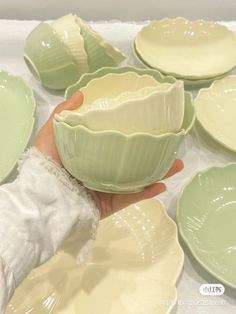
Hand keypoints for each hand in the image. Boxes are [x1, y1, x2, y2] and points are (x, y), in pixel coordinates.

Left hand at [35, 92, 183, 218]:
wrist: (43, 197)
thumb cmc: (47, 163)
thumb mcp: (51, 133)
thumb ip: (64, 114)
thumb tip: (81, 94)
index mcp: (90, 155)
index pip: (114, 144)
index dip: (130, 136)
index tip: (146, 127)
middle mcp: (101, 172)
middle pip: (130, 162)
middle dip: (151, 154)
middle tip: (168, 146)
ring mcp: (107, 190)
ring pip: (136, 181)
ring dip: (157, 173)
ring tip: (175, 164)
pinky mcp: (109, 205)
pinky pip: (131, 199)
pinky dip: (147, 193)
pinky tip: (162, 184)